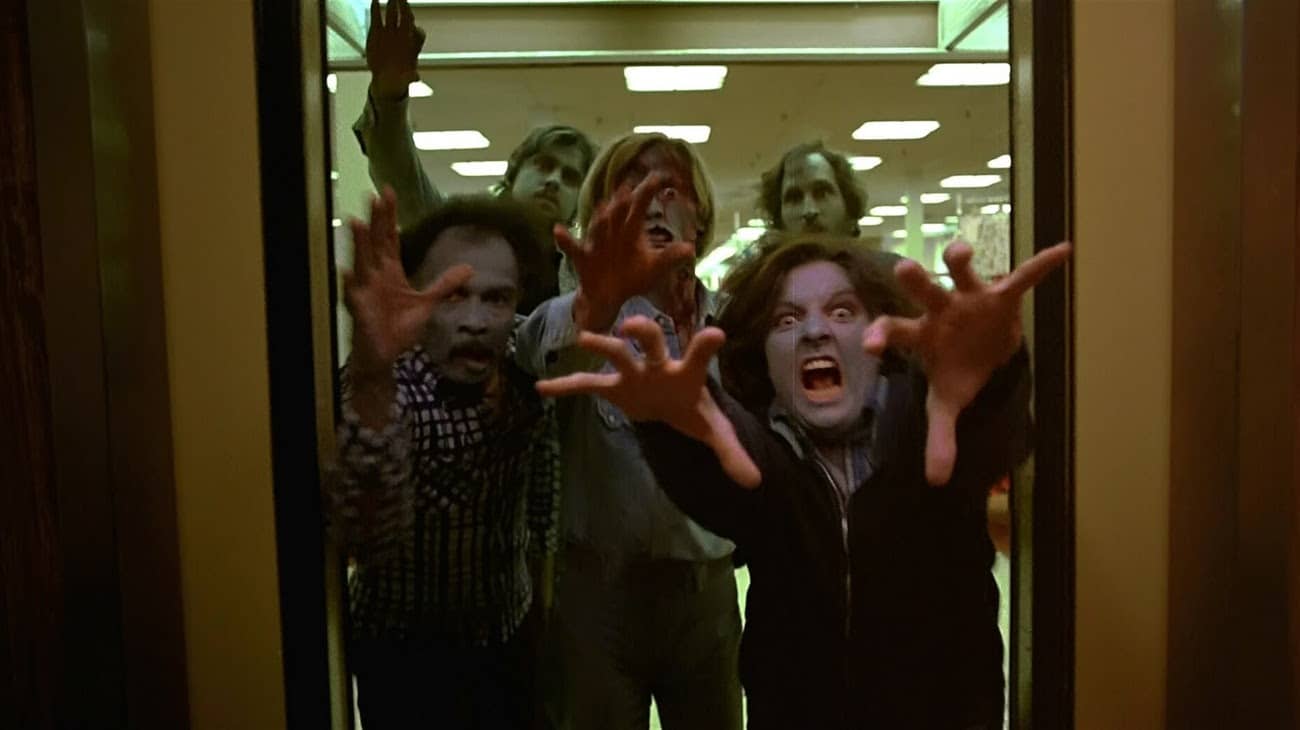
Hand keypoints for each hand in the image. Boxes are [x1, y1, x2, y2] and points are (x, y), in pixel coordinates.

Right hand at [343, 186, 471, 381]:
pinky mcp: (358, 306)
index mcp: (390, 271)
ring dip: (359, 243)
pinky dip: (350, 282)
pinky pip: (352, 293)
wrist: (386, 354)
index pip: (389, 237)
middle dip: (376, 220)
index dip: (389, 217)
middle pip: (375, 242)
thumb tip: (469, 269)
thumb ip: (445, 285)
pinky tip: (346, 270)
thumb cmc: (400, 328)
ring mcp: (364, 288)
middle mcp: (375, 275)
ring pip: (361, 261)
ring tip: (357, 222)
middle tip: (376, 196)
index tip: (387, 194)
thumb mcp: (428, 303)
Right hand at [366, 0, 425, 98]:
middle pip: (407, 17)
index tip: (413, 26)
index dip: (416, 29)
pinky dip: (376, 9)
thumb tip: (416, 78)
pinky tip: (375, 1)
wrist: (387, 78)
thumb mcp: (406, 80)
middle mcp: (403, 35)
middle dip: (405, 7)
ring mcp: (390, 32)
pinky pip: (377, 18)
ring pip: (393, 14)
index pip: (418, 33)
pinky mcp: (377, 31)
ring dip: (392, 4)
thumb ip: (410, 77)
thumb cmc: (400, 78)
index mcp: (413, 45)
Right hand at [536, 316, 760, 487]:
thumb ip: (731, 452)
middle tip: (631, 326)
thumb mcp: (713, 430)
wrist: (669, 405)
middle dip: (642, 331)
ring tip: (584, 341)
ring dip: (602, 345)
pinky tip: (542, 387)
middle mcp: (658, 364)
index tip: (716, 334)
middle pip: (651, 339)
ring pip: (616, 352)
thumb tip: (754, 482)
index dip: (706, 345)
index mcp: (687, 372)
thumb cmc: (691, 409)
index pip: (699, 354)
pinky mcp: (613, 386)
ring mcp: (633, 372)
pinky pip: (586, 385)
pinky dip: (566, 386)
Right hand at [555, 174, 695, 332]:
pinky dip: (565, 240)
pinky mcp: (583, 258)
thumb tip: (691, 249)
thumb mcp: (653, 269)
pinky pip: (572, 248)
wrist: (608, 298)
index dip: (648, 191)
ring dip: (600, 219)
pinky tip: (557, 230)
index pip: (640, 205)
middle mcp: (613, 232)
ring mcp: (596, 243)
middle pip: (618, 214)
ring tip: (603, 208)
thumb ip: (669, 258)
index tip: (660, 176)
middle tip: (627, 186)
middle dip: (621, 201)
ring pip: (598, 228)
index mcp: (631, 230)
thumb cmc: (631, 278)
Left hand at [864, 241, 1071, 484]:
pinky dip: (1042, 265)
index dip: (881, 335)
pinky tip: (1064, 250)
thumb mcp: (947, 405)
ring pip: (963, 272)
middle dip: (916, 280)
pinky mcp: (1002, 295)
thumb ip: (940, 439)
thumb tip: (937, 481)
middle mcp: (941, 310)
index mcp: (921, 335)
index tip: (869, 345)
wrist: (984, 354)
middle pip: (925, 292)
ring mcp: (971, 299)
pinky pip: (1022, 277)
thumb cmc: (957, 371)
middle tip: (904, 268)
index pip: (894, 331)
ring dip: (961, 259)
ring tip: (961, 249)